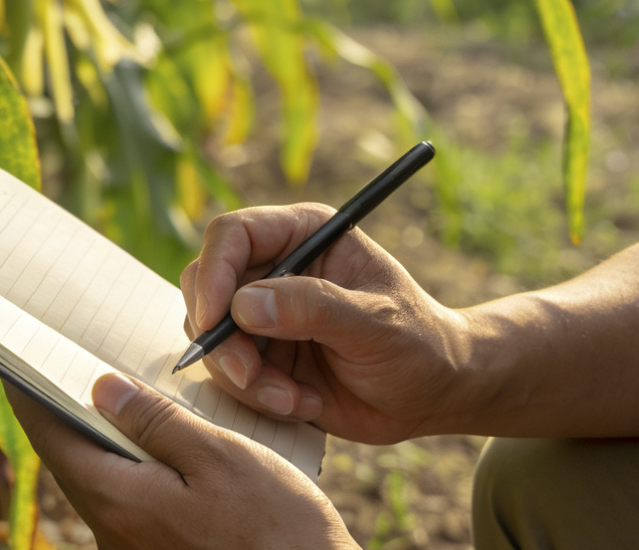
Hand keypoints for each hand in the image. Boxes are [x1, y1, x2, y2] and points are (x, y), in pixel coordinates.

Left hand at [12, 374, 356, 549]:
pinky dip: (134, 467)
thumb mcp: (219, 457)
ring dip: (106, 438)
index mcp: (119, 502)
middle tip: (71, 360)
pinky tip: (159, 444)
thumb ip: (156, 422)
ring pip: (104, 482)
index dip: (32, 392)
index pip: (52, 437)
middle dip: (69, 410)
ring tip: (118, 392)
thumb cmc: (277, 529)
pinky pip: (131, 503)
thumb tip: (101, 389)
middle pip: (74, 459)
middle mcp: (114, 534)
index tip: (16, 356)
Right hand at [180, 203, 469, 443]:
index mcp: (304, 235)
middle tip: (250, 375)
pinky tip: (302, 402)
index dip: (214, 274)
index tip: (213, 321)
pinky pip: (228, 375)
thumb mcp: (376, 323)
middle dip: (221, 338)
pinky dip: (258, 397)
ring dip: (245, 377)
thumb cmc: (418, 344)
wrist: (431, 394)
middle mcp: (276, 268)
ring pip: (212, 337)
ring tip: (294, 398)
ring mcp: (264, 314)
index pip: (232, 235)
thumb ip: (314, 308)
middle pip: (206, 286)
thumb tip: (244, 305)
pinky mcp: (262, 356)